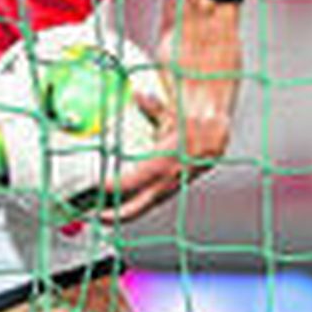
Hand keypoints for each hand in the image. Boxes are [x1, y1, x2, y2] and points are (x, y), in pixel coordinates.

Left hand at [96, 87, 229, 223]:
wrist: (214, 134)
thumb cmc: (188, 122)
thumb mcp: (171, 112)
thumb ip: (153, 106)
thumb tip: (140, 95)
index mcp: (168, 161)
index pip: (137, 179)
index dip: (117, 185)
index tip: (99, 187)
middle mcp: (171, 179)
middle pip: (142, 203)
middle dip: (119, 212)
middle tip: (96, 216)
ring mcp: (172, 187)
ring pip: (146, 204)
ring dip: (124, 210)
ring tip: (101, 214)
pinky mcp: (172, 188)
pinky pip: (151, 199)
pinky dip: (135, 204)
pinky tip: (119, 206)